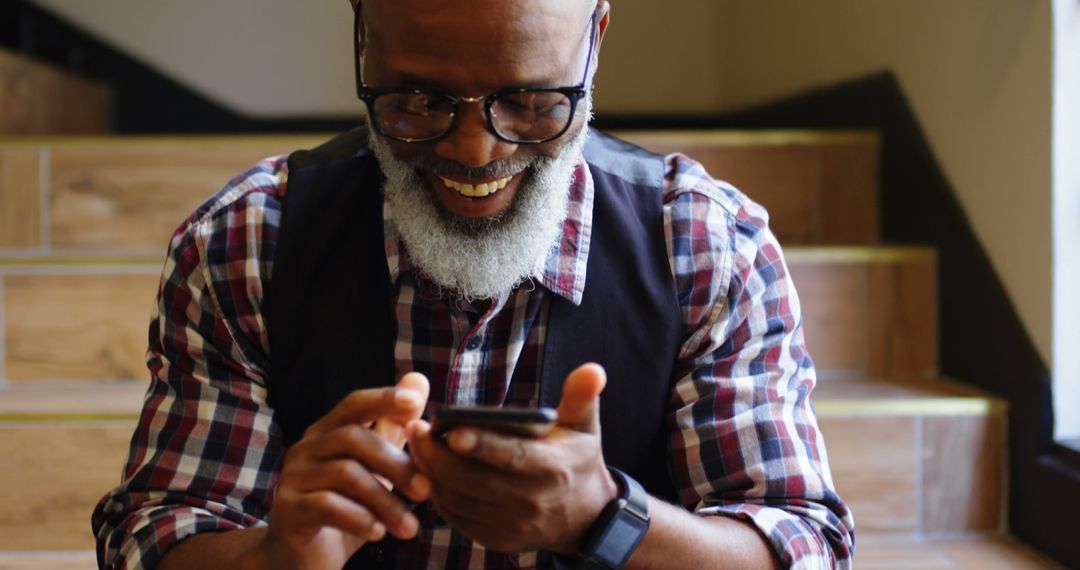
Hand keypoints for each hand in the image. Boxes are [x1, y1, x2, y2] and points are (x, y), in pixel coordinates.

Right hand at [259, 373, 431, 569]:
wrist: (301, 559)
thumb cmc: (344, 508)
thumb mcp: (373, 469)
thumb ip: (393, 428)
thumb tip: (418, 379)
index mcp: (327, 432)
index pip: (354, 404)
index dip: (384, 399)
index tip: (416, 403)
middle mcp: (306, 448)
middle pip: (353, 438)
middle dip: (395, 463)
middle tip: (426, 490)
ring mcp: (293, 477)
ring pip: (345, 474)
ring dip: (385, 501)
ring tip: (410, 528)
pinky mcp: (288, 510)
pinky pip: (326, 505)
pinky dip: (358, 518)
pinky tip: (379, 533)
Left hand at [408, 363, 617, 553]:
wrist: (585, 517)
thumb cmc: (577, 460)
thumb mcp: (584, 427)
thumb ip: (582, 396)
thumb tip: (593, 369)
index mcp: (554, 469)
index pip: (513, 457)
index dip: (482, 445)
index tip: (452, 430)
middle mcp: (533, 502)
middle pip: (476, 481)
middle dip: (440, 457)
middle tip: (415, 429)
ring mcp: (513, 525)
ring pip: (461, 501)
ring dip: (433, 474)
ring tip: (416, 445)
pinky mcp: (497, 540)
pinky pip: (459, 518)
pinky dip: (440, 496)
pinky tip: (428, 471)